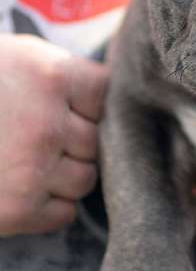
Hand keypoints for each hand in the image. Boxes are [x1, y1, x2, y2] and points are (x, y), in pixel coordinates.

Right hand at [0, 34, 107, 236]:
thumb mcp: (15, 56)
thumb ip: (61, 73)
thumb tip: (102, 97)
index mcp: (50, 77)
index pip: (105, 94)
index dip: (87, 103)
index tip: (67, 104)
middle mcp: (48, 125)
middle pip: (98, 141)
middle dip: (75, 139)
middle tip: (41, 134)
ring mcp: (33, 171)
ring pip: (86, 179)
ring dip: (65, 173)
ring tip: (30, 160)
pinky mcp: (16, 212)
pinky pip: (64, 213)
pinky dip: (51, 205)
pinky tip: (24, 186)